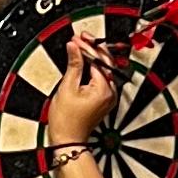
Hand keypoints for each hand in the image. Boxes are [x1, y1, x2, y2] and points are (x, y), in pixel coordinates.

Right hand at [41, 33, 116, 156]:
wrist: (68, 140)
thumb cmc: (67, 121)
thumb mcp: (67, 88)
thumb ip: (73, 65)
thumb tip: (74, 47)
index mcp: (104, 89)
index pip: (97, 60)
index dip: (86, 46)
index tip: (77, 38)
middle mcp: (110, 93)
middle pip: (104, 62)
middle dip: (92, 48)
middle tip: (80, 38)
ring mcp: (108, 97)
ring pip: (103, 69)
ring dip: (92, 57)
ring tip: (80, 46)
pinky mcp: (103, 100)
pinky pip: (101, 79)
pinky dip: (93, 69)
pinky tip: (84, 62)